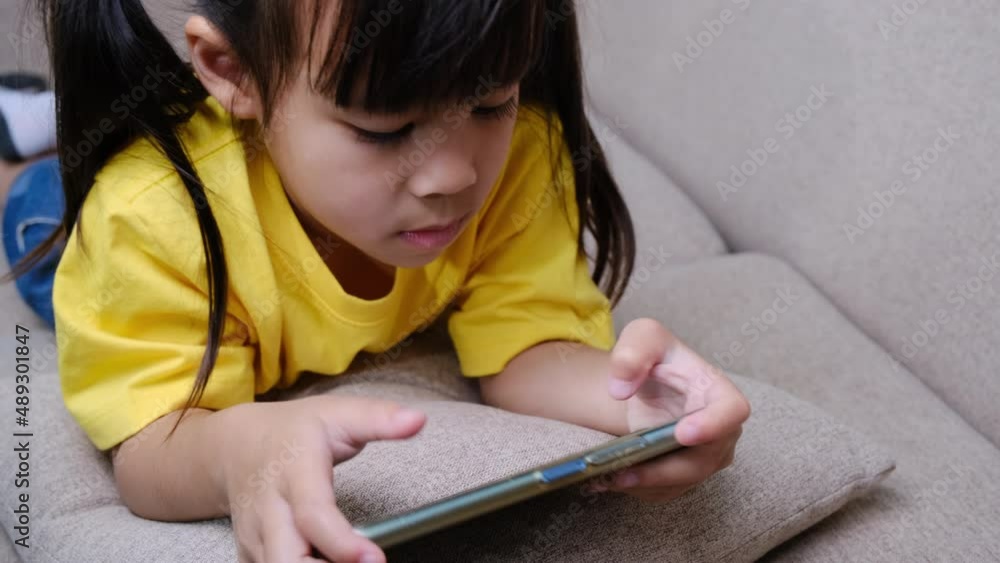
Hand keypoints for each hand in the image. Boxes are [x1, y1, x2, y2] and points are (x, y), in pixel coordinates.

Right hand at [217, 395, 425, 562]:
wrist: (235, 446)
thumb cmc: (292, 432)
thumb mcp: (338, 413)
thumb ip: (379, 419)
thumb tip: (417, 420)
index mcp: (294, 472)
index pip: (314, 514)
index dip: (342, 544)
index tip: (375, 560)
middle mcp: (269, 509)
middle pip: (285, 559)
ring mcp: (256, 535)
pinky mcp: (251, 553)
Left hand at [597, 318, 749, 502]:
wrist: (648, 381)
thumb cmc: (656, 356)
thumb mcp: (642, 338)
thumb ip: (633, 353)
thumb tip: (620, 388)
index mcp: (718, 392)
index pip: (732, 411)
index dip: (713, 425)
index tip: (682, 433)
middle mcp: (721, 430)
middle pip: (703, 459)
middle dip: (665, 469)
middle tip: (626, 470)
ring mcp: (706, 456)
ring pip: (682, 480)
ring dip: (646, 483)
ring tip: (609, 478)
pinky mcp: (685, 474)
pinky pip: (666, 489)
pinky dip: (638, 488)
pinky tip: (609, 480)